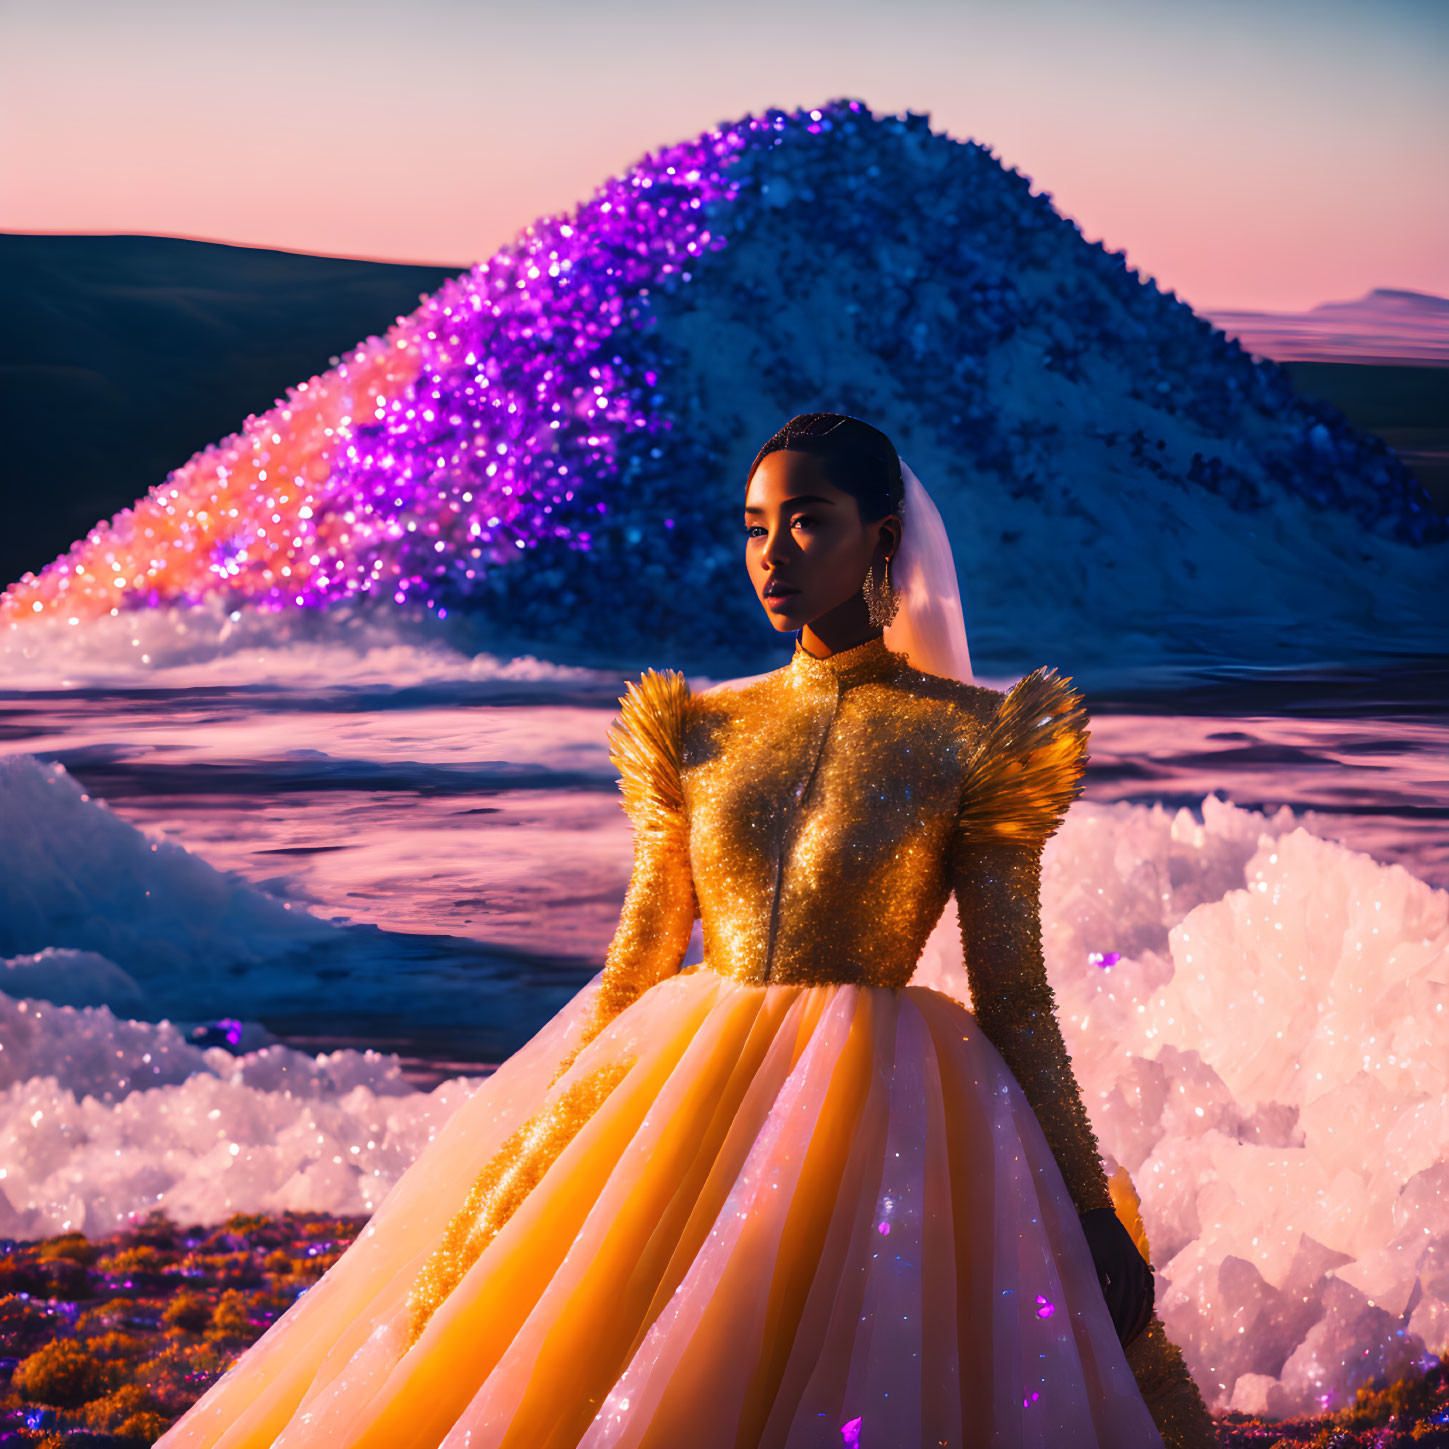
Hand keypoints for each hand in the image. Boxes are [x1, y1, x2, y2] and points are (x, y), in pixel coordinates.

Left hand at [1077, 1207, 1153, 1345]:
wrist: (1098, 1213)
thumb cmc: (1085, 1235)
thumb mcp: (1084, 1258)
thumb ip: (1091, 1284)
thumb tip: (1092, 1312)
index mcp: (1121, 1268)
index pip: (1117, 1304)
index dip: (1112, 1324)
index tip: (1106, 1341)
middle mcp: (1136, 1271)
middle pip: (1132, 1308)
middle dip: (1124, 1330)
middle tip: (1116, 1350)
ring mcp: (1142, 1269)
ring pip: (1142, 1305)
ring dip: (1135, 1326)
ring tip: (1126, 1344)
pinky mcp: (1143, 1269)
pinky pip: (1147, 1297)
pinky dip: (1143, 1313)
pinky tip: (1138, 1327)